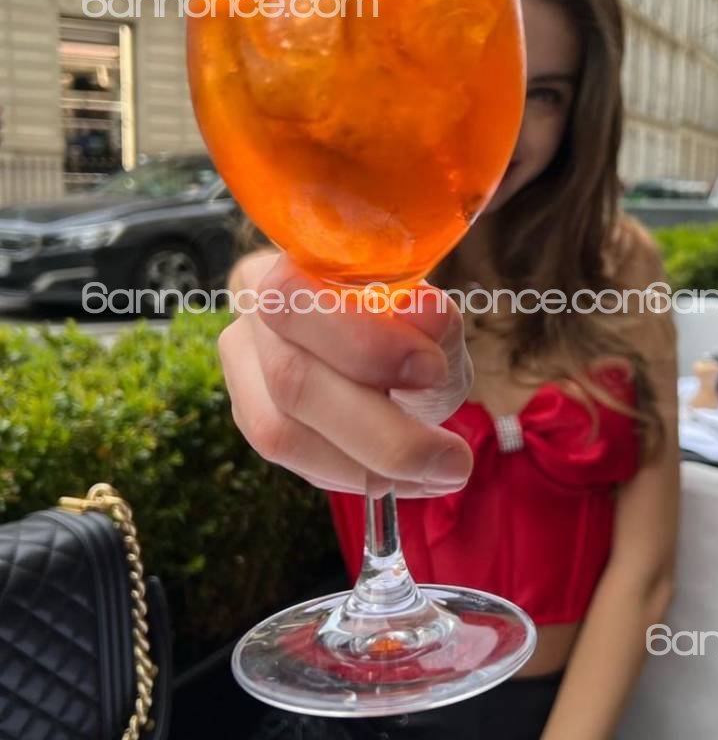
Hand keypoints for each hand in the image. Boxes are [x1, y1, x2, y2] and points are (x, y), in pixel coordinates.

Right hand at [219, 251, 473, 497]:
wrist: (393, 360)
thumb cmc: (410, 332)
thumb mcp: (436, 325)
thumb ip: (437, 322)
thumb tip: (427, 312)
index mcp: (290, 262)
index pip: (295, 298)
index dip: (361, 342)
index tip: (433, 370)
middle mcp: (252, 312)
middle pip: (291, 378)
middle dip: (380, 430)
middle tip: (453, 458)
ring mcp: (242, 368)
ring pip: (282, 433)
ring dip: (368, 466)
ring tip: (436, 473)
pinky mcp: (250, 418)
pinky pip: (292, 462)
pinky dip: (352, 476)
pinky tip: (401, 478)